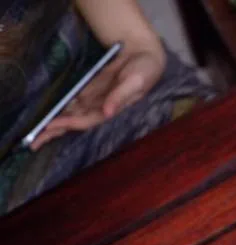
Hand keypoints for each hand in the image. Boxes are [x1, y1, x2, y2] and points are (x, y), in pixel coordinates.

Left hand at [30, 48, 165, 149]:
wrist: (144, 54)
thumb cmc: (145, 70)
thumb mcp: (136, 82)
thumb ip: (121, 96)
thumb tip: (108, 112)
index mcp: (112, 108)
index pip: (86, 119)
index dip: (68, 123)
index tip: (50, 125)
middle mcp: (101, 106)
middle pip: (75, 121)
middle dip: (56, 131)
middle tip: (34, 142)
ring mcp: (95, 97)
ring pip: (72, 113)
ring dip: (56, 121)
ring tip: (38, 131)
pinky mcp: (91, 87)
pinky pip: (74, 101)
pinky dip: (62, 107)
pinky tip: (50, 113)